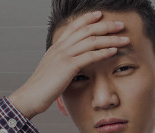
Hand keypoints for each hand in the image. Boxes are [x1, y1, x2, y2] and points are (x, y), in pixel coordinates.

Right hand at [6, 11, 130, 118]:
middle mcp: (60, 48)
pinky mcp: (68, 66)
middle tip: (120, 24)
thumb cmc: (42, 88)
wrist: (30, 96)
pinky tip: (114, 51)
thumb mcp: (52, 70)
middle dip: (105, 26)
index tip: (100, 15)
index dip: (87, 19)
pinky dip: (104, 52)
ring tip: (124, 39)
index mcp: (56, 47)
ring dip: (110, 39)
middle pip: (86, 30)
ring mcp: (63, 56)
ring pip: (91, 41)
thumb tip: (72, 64)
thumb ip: (62, 63)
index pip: (74, 26)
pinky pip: (90, 56)